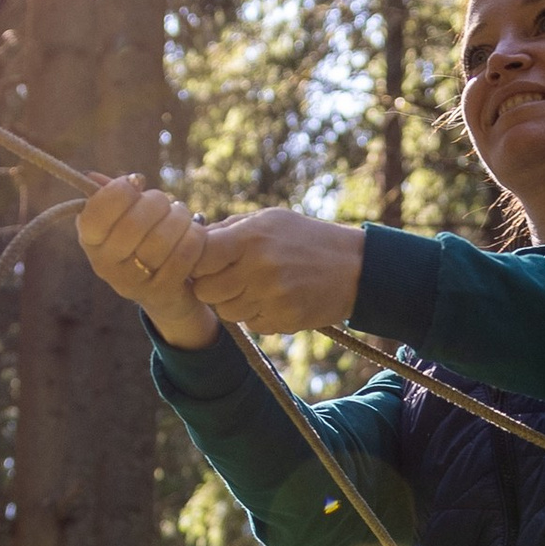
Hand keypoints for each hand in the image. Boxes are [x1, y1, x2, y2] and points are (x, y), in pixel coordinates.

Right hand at [80, 177, 218, 346]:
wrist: (163, 289)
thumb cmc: (142, 240)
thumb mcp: (122, 218)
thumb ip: (112, 196)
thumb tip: (92, 177)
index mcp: (91, 241)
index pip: (95, 213)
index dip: (119, 191)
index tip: (136, 182)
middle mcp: (104, 265)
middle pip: (133, 224)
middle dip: (156, 203)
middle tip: (164, 202)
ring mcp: (132, 283)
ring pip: (161, 240)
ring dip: (178, 219)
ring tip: (181, 217)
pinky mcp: (161, 292)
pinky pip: (183, 256)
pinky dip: (193, 237)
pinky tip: (193, 234)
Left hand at [188, 209, 364, 337]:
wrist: (354, 267)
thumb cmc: (306, 238)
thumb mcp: (269, 220)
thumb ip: (229, 229)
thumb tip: (190, 237)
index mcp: (250, 238)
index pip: (198, 257)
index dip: (196, 261)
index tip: (205, 260)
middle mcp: (258, 269)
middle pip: (205, 291)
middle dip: (211, 286)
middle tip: (227, 277)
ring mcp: (271, 298)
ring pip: (227, 312)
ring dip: (234, 303)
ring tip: (255, 287)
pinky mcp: (283, 320)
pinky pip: (252, 325)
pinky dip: (257, 316)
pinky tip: (274, 299)